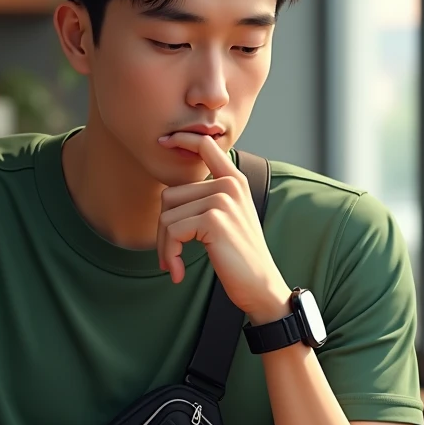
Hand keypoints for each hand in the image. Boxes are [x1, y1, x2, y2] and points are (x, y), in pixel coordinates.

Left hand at [157, 132, 289, 320]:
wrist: (260, 286)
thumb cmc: (238, 256)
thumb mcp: (227, 218)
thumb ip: (207, 198)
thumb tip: (168, 195)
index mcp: (233, 180)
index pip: (205, 145)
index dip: (182, 139)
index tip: (163, 140)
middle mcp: (229, 184)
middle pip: (169, 196)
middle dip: (163, 231)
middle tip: (170, 256)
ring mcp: (222, 200)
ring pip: (166, 217)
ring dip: (165, 247)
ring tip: (175, 265)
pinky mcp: (213, 220)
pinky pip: (172, 232)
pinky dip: (170, 255)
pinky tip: (178, 272)